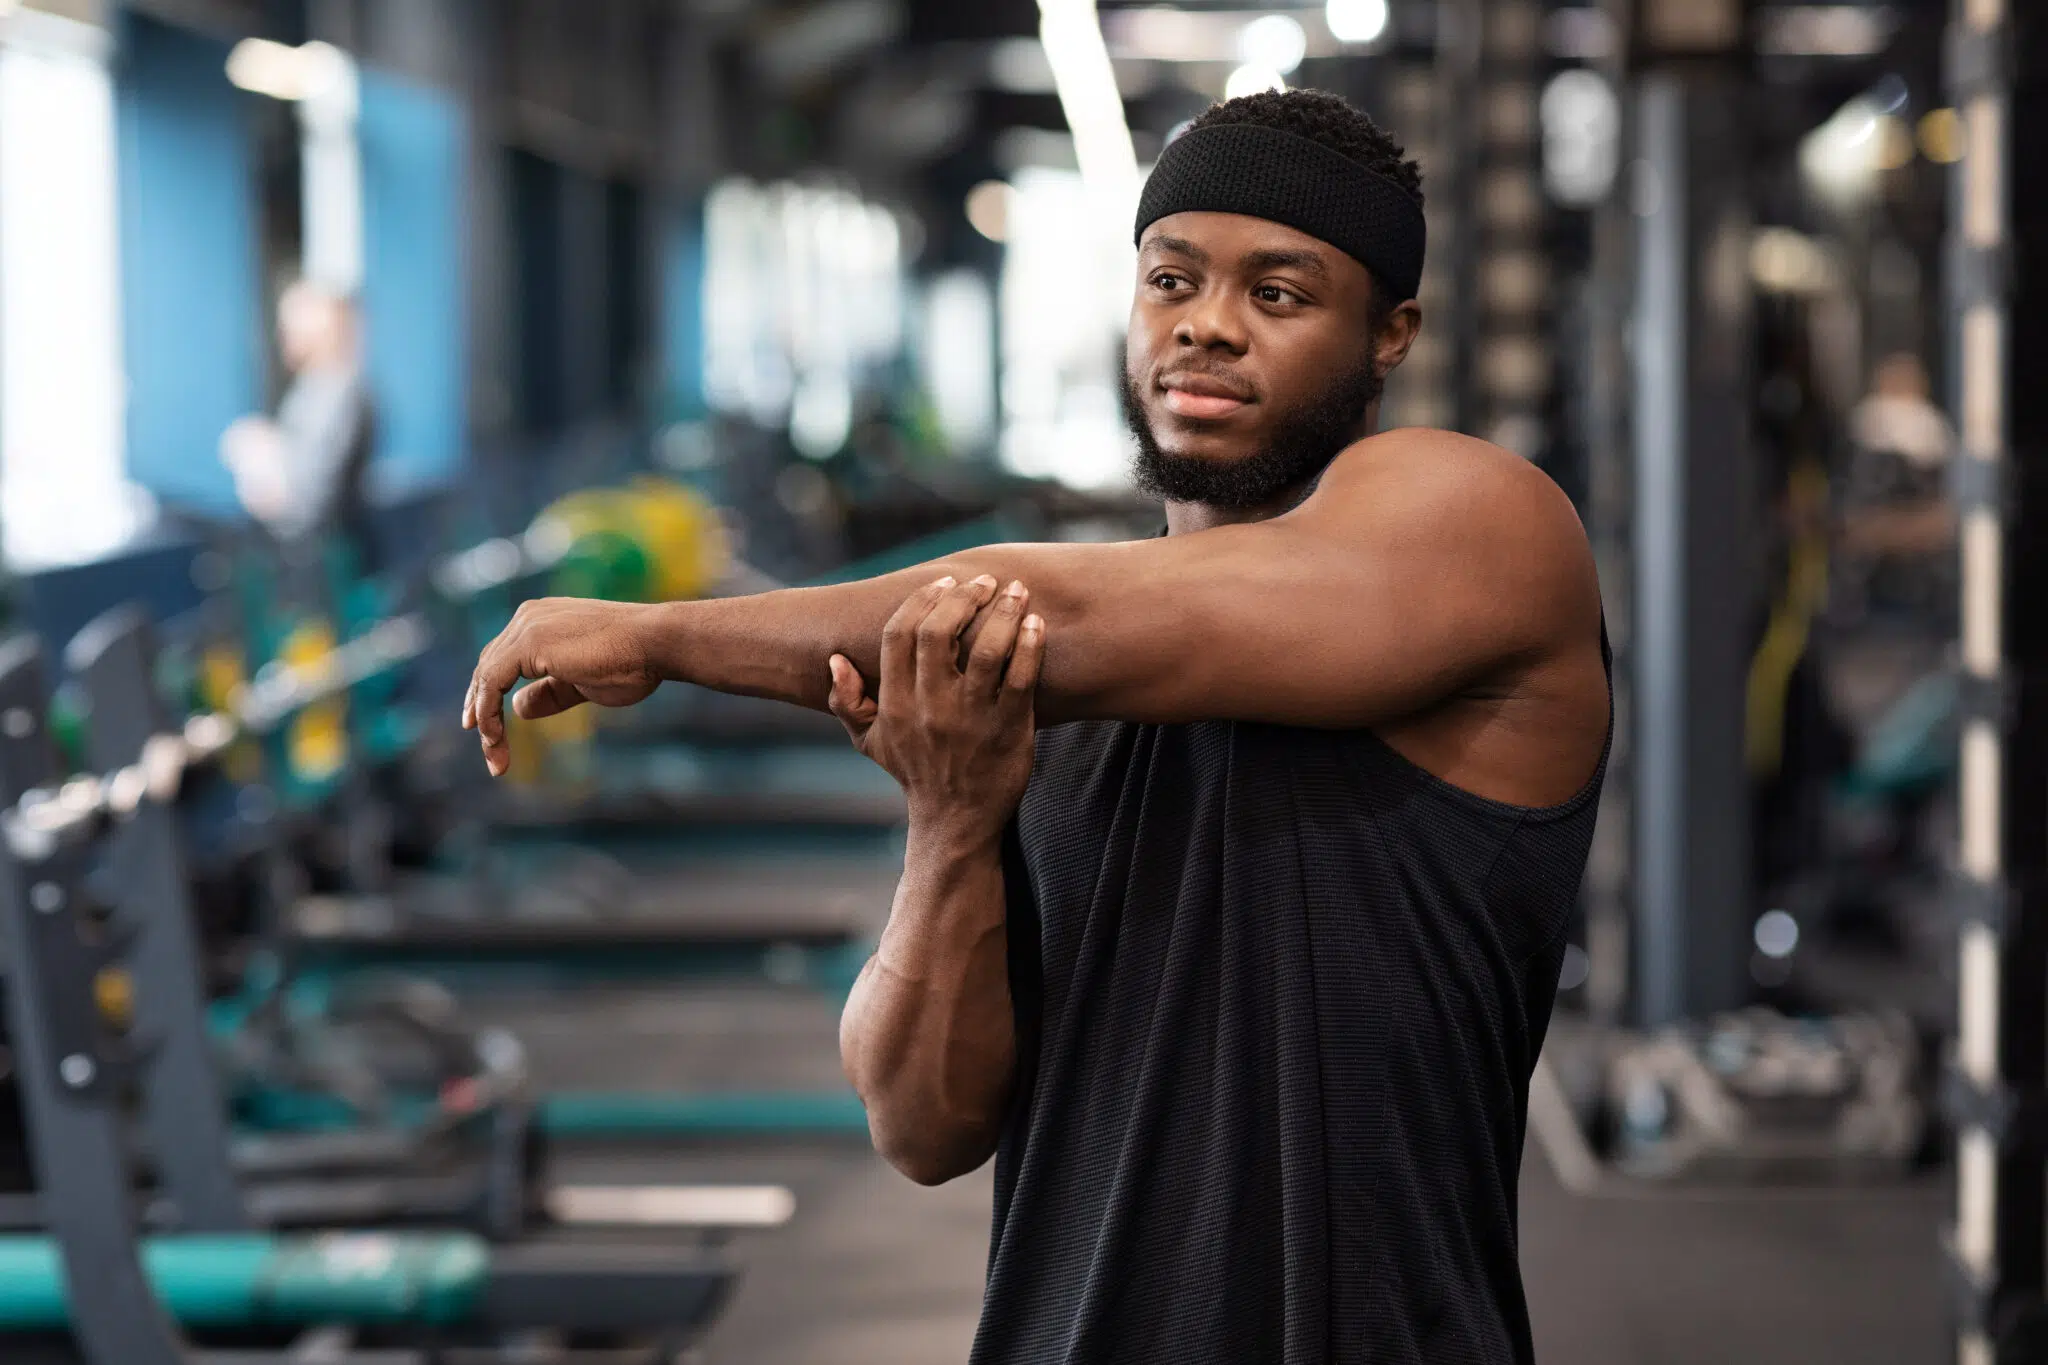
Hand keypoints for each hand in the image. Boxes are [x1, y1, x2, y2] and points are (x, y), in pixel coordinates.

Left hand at [463, 597, 662, 775]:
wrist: (656, 643)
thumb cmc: (632, 662)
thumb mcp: (581, 685)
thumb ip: (549, 693)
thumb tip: (518, 707)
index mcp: (541, 621)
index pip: (501, 659)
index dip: (489, 695)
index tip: (487, 729)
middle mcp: (528, 618)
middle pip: (488, 668)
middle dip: (482, 711)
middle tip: (488, 748)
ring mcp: (526, 627)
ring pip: (486, 678)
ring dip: (485, 720)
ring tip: (495, 757)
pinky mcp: (528, 642)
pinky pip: (491, 683)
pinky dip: (487, 713)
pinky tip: (494, 738)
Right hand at [827, 574, 1044, 846]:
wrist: (955, 822)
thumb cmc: (915, 772)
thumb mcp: (870, 742)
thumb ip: (846, 702)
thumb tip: (834, 660)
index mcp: (895, 705)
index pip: (898, 635)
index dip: (921, 599)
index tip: (944, 581)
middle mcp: (929, 708)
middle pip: (939, 633)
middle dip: (964, 597)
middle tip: (987, 582)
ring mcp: (970, 719)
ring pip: (986, 650)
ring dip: (1003, 613)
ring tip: (1017, 592)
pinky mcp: (1008, 730)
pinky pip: (1021, 678)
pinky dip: (1030, 646)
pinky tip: (1036, 624)